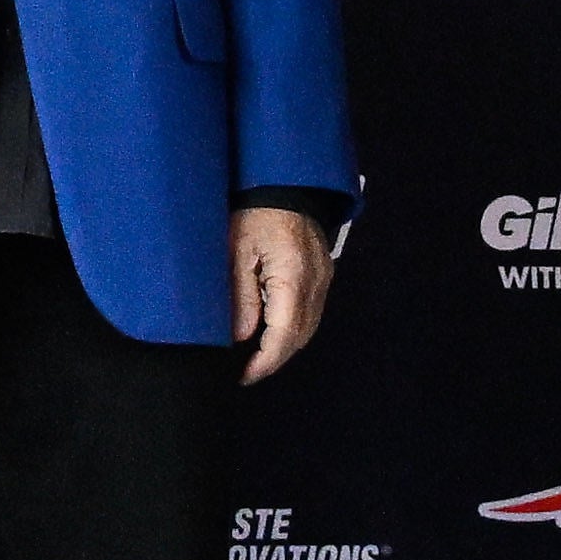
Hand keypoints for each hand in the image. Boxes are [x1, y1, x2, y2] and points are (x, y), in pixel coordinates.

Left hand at [230, 202, 334, 382]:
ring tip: (254, 358)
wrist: (285, 183)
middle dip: (273, 360)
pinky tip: (271, 333)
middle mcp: (315, 282)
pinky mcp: (322, 274)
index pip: (284, 333)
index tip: (244, 376)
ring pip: (307, 328)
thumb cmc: (256, 211)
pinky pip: (310, 313)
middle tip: (244, 372)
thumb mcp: (237, 250)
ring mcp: (323, 279)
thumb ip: (241, 295)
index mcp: (293, 276)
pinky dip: (291, 330)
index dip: (265, 361)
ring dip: (283, 347)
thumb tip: (241, 336)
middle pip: (299, 337)